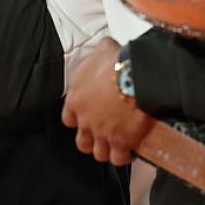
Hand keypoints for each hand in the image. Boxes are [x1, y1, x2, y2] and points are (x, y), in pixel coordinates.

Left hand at [62, 38, 153, 165]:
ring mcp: (102, 134)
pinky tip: (130, 150)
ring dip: (107, 149)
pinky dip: (124, 156)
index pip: (68, 119)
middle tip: (102, 134)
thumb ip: (100, 51)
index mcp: (76, 100)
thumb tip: (106, 46)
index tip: (86, 116)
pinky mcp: (120, 142)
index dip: (78, 119)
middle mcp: (86, 120)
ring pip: (99, 153)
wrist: (136, 77)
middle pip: (82, 142)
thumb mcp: (104, 49)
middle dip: (91, 140)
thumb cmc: (118, 64)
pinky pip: (118, 159)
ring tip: (117, 143)